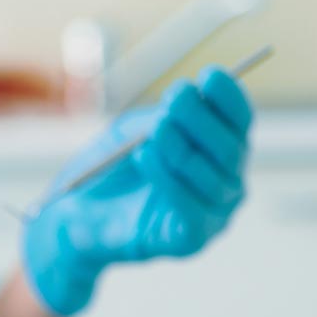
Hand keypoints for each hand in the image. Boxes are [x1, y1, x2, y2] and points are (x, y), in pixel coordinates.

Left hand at [23, 67, 252, 316]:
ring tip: (156, 131)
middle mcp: (226, 181)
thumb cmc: (112, 169)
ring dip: (182, 149)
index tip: (210, 75)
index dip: (230, 97)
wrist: (77, 214)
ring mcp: (213, 214)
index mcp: (218, 148)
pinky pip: (191, 209)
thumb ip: (161, 118)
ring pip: (213, 179)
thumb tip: (188, 99)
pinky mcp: (191, 240)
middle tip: (175, 97)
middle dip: (203, 119)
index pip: (239, 120)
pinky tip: (145, 155)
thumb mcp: (134, 131)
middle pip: (232, 148)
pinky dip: (169, 180)